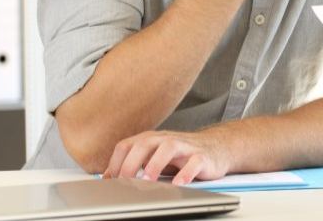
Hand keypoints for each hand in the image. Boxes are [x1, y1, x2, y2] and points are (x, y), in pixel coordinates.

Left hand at [102, 129, 233, 184]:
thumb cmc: (181, 155)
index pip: (127, 145)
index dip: (115, 162)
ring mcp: (185, 147)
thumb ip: (134, 163)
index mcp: (152, 139)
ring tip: (148, 180)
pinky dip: (186, 172)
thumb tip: (106, 177)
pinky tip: (178, 183)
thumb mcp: (155, 157)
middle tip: (125, 181)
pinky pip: (194, 162)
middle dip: (132, 162)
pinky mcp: (203, 156)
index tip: (110, 181)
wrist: (216, 149)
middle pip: (145, 143)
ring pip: (169, 147)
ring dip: (155, 164)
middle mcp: (166, 139)